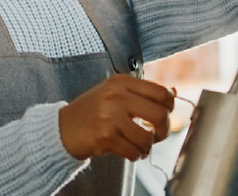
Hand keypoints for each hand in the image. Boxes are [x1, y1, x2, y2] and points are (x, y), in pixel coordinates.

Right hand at [57, 74, 174, 160]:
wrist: (62, 127)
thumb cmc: (93, 110)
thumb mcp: (115, 93)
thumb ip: (142, 93)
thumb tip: (174, 93)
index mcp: (121, 82)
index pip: (161, 93)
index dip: (169, 108)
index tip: (163, 115)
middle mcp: (116, 96)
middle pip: (160, 115)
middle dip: (164, 130)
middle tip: (157, 135)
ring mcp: (110, 116)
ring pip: (147, 137)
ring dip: (147, 146)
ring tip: (139, 145)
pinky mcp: (105, 137)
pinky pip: (134, 151)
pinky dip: (135, 155)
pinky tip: (128, 150)